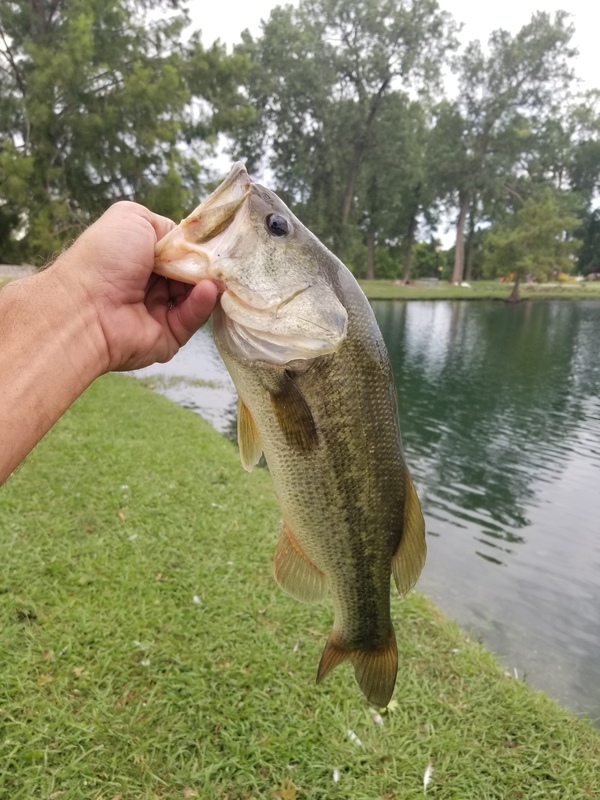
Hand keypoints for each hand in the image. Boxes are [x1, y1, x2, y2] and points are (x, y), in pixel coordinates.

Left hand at [54, 201, 218, 371]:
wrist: (85, 306)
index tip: (216, 242)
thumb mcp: (132, 218)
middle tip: (222, 260)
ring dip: (207, 283)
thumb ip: (165, 226)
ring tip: (215, 275)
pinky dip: (201, 303)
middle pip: (191, 273)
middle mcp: (150, 284)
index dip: (197, 246)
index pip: (179, 251)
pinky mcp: (169, 337)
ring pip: (196, 296)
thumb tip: (188, 243)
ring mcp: (160, 312)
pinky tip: (206, 290)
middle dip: (206, 265)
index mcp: (140, 258)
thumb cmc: (104, 258)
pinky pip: (192, 319)